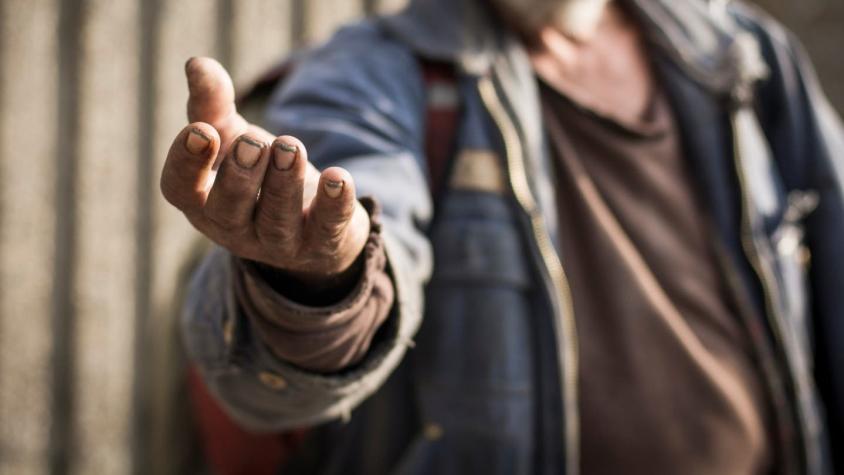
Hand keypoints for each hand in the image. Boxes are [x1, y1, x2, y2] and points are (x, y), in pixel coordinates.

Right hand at [160, 57, 370, 286]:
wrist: (314, 223)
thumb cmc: (259, 174)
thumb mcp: (234, 139)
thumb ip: (213, 105)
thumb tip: (197, 64)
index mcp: (203, 201)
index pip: (179, 189)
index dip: (186, 162)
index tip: (201, 130)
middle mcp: (235, 228)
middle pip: (228, 210)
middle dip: (240, 176)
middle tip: (254, 143)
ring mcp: (280, 242)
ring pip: (278, 220)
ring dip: (284, 182)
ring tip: (291, 146)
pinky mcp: (323, 243)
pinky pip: (328, 228)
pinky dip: (334, 204)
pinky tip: (338, 177)